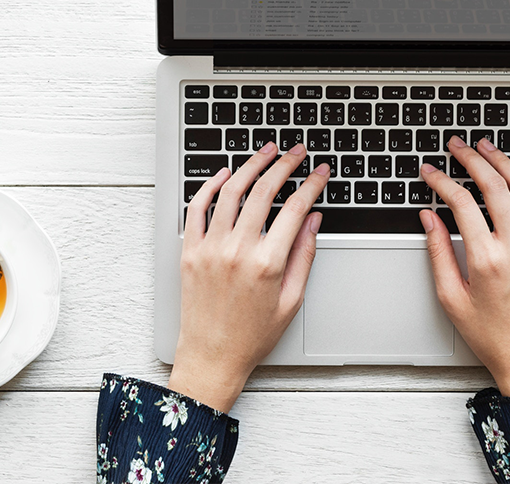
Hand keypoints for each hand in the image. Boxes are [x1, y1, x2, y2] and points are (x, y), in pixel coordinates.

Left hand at [168, 142, 326, 411]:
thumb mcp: (291, 300)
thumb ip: (304, 256)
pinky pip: (197, 208)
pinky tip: (225, 174)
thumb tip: (313, 220)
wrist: (211, 357)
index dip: (312, 184)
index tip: (320, 172)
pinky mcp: (189, 251)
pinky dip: (210, 185)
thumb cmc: (252, 336)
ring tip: (265, 152)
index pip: (294, 208)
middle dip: (284, 165)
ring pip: (230, 191)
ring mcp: (210, 248)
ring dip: (250, 166)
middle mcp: (237, 251)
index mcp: (267, 264)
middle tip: (296, 152)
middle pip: (263, 191)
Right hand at [419, 136, 509, 395]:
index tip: (429, 171)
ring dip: (504, 162)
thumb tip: (429, 217)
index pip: (461, 203)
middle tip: (457, 146)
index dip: (441, 180)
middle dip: (472, 159)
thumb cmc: (490, 334)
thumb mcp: (450, 296)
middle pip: (494, 186)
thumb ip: (438, 251)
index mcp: (486, 260)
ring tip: (486, 148)